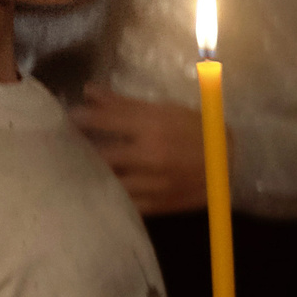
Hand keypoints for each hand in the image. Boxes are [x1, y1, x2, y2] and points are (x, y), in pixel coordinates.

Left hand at [70, 87, 205, 215]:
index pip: (105, 121)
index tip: (66, 118)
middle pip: (101, 155)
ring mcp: (154, 183)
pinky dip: (110, 195)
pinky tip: (100, 189)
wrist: (233, 164)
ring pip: (109, 182)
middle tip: (63, 147)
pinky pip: (124, 202)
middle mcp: (151, 156)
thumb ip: (125, 105)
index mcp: (153, 127)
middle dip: (80, 150)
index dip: (80, 119)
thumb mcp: (166, 111)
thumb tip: (89, 92)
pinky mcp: (157, 204)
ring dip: (91, 175)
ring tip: (78, 169)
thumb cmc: (198, 131)